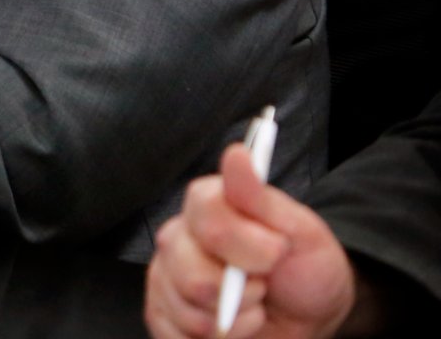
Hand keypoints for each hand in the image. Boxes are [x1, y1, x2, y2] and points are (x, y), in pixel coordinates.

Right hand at [145, 143, 358, 338]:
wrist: (310, 316)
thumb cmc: (306, 269)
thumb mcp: (301, 231)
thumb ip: (261, 197)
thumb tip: (237, 154)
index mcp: (206, 207)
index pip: (206, 218)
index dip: (245, 244)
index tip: (276, 252)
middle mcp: (177, 239)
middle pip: (189, 273)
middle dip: (239, 294)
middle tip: (261, 287)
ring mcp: (166, 278)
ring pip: (186, 310)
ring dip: (233, 324)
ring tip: (250, 310)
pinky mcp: (164, 316)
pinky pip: (171, 334)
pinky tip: (231, 329)